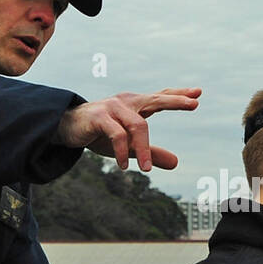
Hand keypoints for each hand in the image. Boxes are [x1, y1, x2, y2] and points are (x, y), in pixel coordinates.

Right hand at [56, 88, 200, 170]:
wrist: (65, 128)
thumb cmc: (99, 132)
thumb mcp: (128, 145)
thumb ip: (151, 152)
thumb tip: (177, 163)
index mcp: (135, 105)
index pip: (160, 97)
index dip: (178, 96)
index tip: (198, 93)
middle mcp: (126, 102)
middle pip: (156, 99)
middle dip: (175, 101)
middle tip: (194, 104)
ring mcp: (112, 107)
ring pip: (138, 126)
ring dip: (144, 149)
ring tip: (148, 169)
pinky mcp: (99, 117)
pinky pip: (117, 135)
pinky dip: (123, 151)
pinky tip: (126, 166)